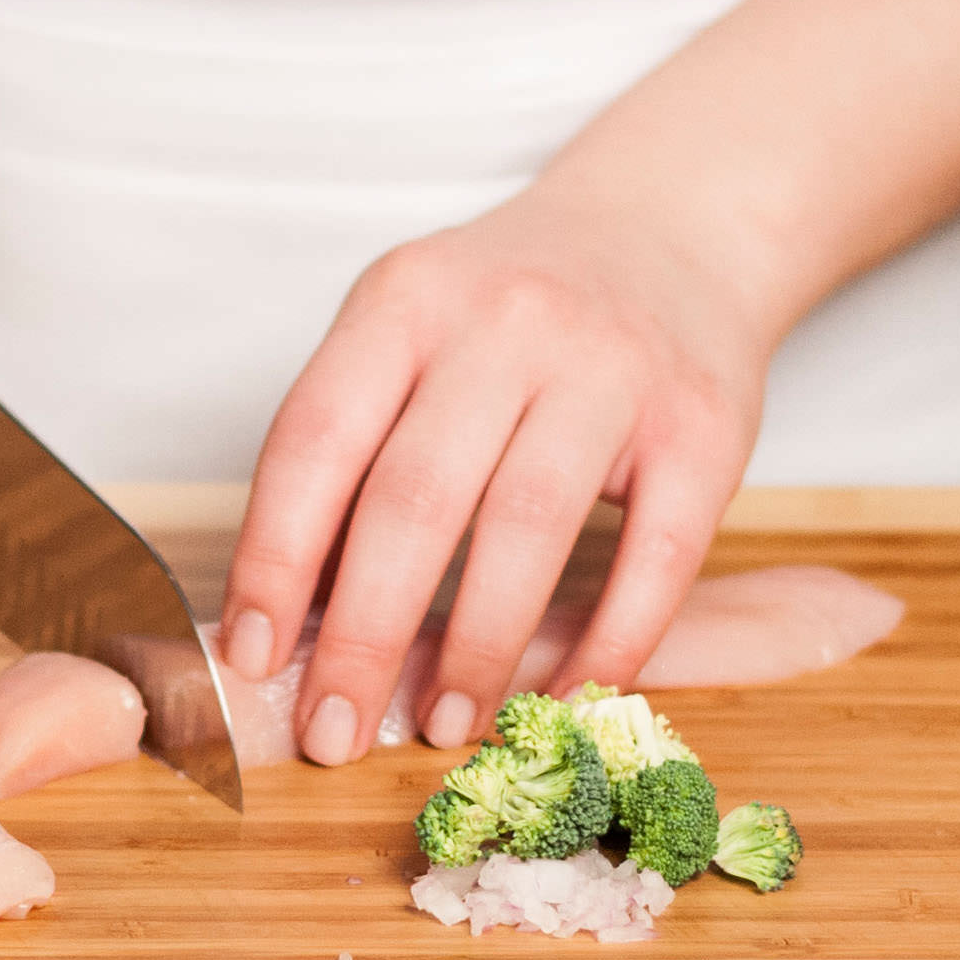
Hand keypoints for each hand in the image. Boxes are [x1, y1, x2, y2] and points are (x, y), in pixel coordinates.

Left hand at [220, 179, 779, 763]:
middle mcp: (506, 322)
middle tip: (334, 733)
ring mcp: (613, 368)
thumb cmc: (512, 313)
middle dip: (363, 636)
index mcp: (405, 301)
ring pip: (526, 528)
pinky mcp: (706, 424)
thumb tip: (287, 614)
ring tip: (442, 725)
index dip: (273, 558)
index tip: (253, 656)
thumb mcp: (411, 333)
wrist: (672, 227)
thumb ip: (352, 448)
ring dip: (476, 650)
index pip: (315, 440)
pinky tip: (562, 696)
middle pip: (414, 498)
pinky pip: (655, 558)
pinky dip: (605, 642)